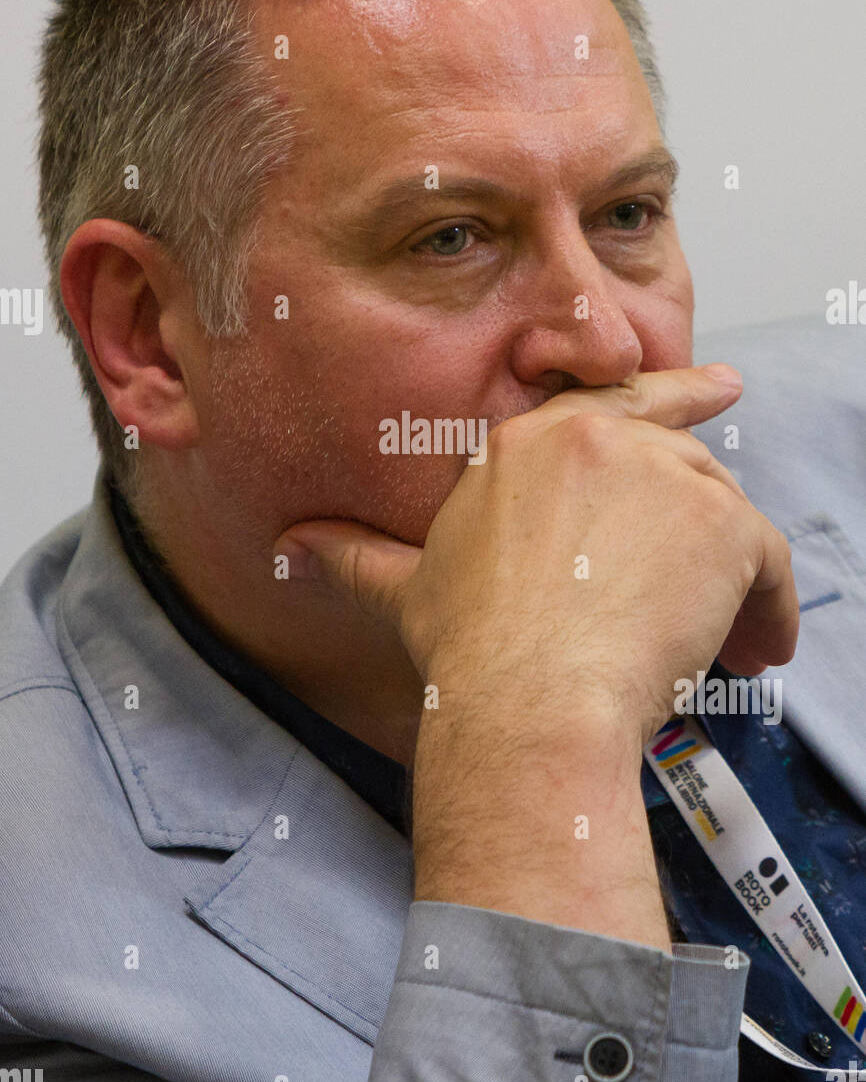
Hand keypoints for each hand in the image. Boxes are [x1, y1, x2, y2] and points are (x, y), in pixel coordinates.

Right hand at [275, 365, 797, 942]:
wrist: (525, 698)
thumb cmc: (466, 651)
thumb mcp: (403, 590)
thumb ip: (355, 554)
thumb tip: (293, 543)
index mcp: (527, 444)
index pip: (606, 404)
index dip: (658, 392)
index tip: (704, 382)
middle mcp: (598, 440)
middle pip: (675, 441)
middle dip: (705, 452)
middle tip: (730, 437)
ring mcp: (662, 476)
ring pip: (723, 507)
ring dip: (732, 569)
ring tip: (736, 629)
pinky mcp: (719, 524)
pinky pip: (766, 562)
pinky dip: (770, 607)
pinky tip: (758, 645)